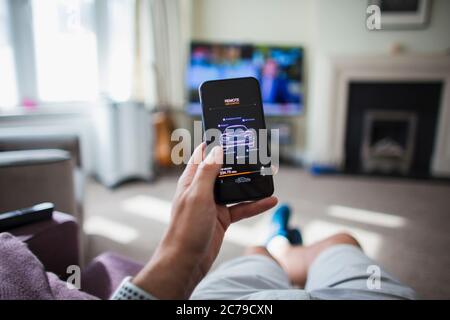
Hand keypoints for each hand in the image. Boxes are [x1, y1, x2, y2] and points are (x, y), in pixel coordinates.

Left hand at [133, 143, 277, 298]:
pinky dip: (255, 205)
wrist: (186, 261)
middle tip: (255, 152)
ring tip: (266, 174)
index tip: (227, 132)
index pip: (202, 156)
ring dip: (249, 183)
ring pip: (235, 189)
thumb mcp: (197, 196)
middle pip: (222, 170)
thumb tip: (216, 149)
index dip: (213, 143)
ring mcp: (213, 204)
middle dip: (238, 162)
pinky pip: (242, 208)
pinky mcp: (222, 218)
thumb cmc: (186, 229)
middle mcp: (202, 190)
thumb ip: (207, 173)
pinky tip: (270, 201)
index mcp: (191, 181)